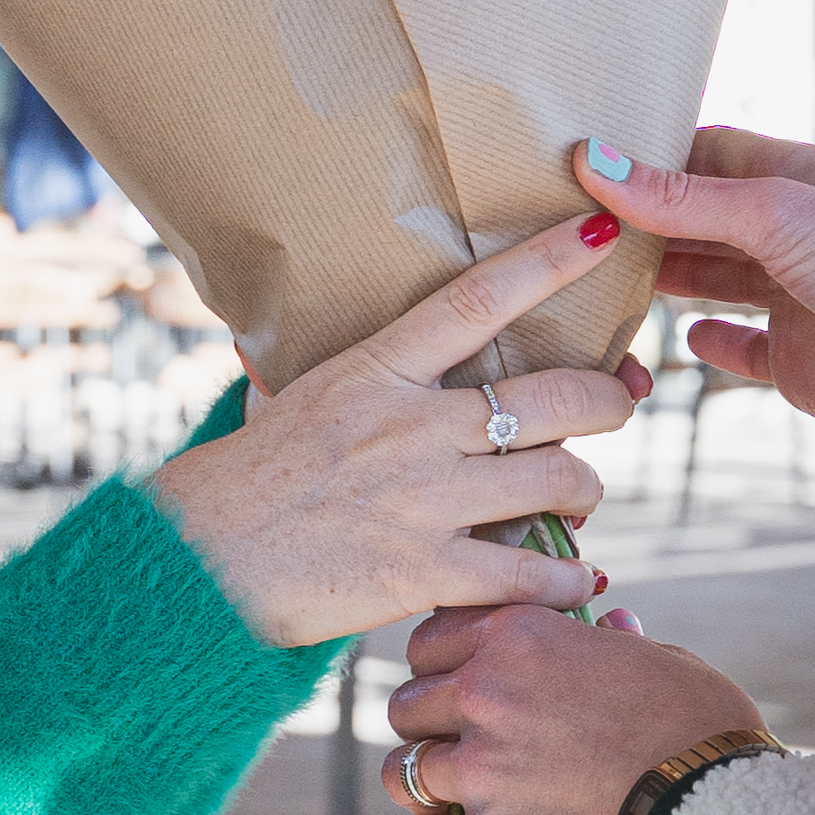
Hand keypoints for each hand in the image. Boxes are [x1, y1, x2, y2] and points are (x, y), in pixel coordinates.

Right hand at [156, 211, 636, 643]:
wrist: (197, 563)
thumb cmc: (240, 481)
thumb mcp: (288, 401)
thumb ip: (327, 375)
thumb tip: (303, 342)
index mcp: (378, 370)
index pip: (479, 299)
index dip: (549, 261)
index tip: (600, 230)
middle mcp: (412, 427)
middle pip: (551, 398)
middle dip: (606, 400)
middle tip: (617, 404)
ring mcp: (423, 499)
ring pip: (557, 480)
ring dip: (586, 488)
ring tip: (582, 495)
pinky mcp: (424, 572)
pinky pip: (529, 572)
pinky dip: (566, 581)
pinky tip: (576, 583)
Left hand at [382, 603, 763, 814]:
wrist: (713, 803)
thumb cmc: (698, 724)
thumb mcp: (658, 658)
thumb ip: (613, 641)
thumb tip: (610, 623)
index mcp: (518, 636)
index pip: (429, 641)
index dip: (439, 666)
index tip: (457, 687)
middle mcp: (485, 692)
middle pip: (405, 707)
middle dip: (426, 729)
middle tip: (456, 749)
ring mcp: (481, 768)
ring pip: (400, 775)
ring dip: (422, 791)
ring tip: (447, 805)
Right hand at [572, 128, 814, 503]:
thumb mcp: (774, 215)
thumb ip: (682, 198)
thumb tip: (594, 161)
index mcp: (783, 179)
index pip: (698, 153)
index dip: (643, 155)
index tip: (577, 158)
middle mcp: (782, 233)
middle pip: (692, 218)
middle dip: (638, 220)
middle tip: (562, 221)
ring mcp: (786, 295)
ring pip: (706, 279)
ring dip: (660, 279)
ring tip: (594, 277)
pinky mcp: (792, 357)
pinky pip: (739, 346)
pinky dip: (708, 342)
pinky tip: (679, 340)